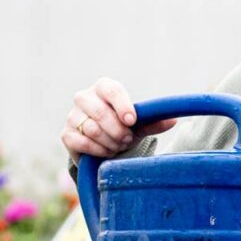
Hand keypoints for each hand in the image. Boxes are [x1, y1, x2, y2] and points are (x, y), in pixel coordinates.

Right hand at [61, 78, 176, 164]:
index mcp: (103, 88)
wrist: (104, 146)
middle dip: (118, 131)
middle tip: (127, 139)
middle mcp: (84, 98)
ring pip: (92, 129)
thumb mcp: (140, 125)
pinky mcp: (66, 134)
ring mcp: (72, 115)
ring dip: (110, 142)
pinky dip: (98, 150)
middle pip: (100, 112)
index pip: (111, 90)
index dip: (122, 105)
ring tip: (118, 145)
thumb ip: (153, 122)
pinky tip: (106, 152)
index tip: (131, 120)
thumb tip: (173, 120)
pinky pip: (82, 142)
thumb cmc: (124, 128)